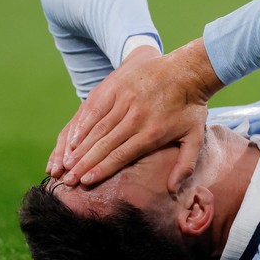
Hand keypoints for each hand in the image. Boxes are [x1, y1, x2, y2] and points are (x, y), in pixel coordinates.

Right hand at [47, 38, 222, 191]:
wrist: (188, 69)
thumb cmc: (191, 106)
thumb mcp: (195, 137)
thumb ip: (185, 165)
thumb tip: (173, 191)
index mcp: (152, 132)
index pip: (121, 155)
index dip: (102, 169)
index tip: (85, 181)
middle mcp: (135, 117)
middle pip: (104, 145)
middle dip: (84, 164)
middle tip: (68, 180)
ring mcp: (124, 100)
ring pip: (95, 128)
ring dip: (77, 148)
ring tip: (64, 165)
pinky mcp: (115, 87)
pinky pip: (92, 109)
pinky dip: (79, 125)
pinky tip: (69, 140)